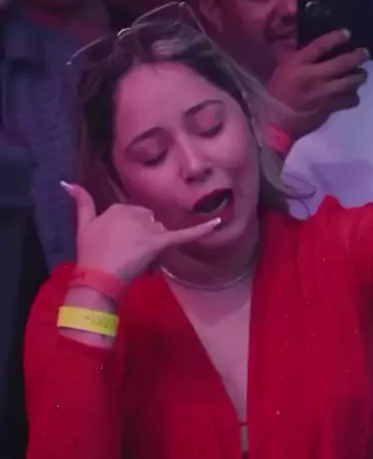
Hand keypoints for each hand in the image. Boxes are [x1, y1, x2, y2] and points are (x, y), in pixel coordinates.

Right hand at [63, 184, 220, 283]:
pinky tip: (218, 223)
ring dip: (153, 244)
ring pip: (160, 232)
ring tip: (135, 260)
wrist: (97, 276)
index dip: (129, 234)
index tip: (118, 248)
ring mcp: (148, 227)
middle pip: (150, 223)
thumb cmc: (90, 253)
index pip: (134, 217)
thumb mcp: (83, 225)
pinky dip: (201, 229)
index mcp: (120, 207)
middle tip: (127, 256)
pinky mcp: (160, 241)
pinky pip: (183, 234)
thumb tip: (68, 183)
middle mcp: (136, 212)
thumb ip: (82, 202)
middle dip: (143, 238)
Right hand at [268, 30, 368, 140]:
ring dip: (360, 76)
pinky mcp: (328, 108)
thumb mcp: (281, 69)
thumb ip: (293, 55)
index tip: (347, 34)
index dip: (337, 37)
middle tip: (364, 53)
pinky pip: (349, 100)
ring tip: (361, 74)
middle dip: (357, 56)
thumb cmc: (277, 93)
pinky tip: (352, 95)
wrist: (277, 122)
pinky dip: (354, 97)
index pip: (321, 45)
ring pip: (350, 82)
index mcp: (299, 64)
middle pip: (343, 63)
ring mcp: (323, 94)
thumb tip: (303, 40)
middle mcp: (313, 76)